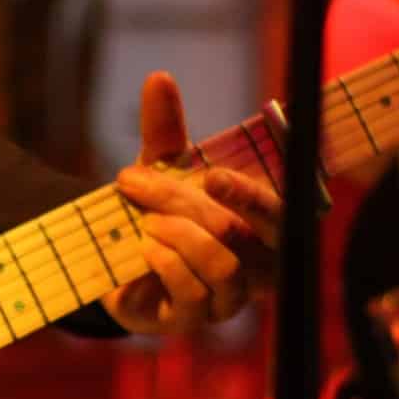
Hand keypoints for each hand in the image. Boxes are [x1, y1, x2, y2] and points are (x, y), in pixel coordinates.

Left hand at [102, 71, 280, 334]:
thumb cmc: (158, 214)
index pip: (282, 213)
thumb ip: (165, 130)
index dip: (252, 196)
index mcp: (265, 225)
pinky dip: (167, 265)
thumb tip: (158, 77)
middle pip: (245, 236)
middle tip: (140, 183)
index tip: (211, 175)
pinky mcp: (195, 320)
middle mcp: (258, 265)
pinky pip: (194, 295)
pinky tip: (145, 248)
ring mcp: (229, 298)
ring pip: (222, 266)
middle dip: (191, 206)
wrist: (116, 266)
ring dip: (177, 237)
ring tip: (145, 223)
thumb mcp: (160, 169)